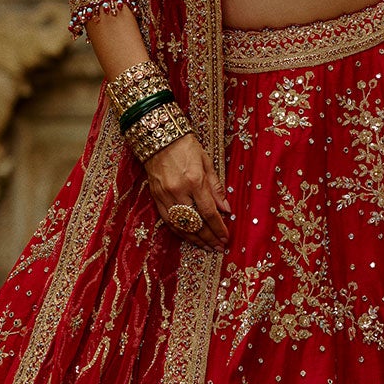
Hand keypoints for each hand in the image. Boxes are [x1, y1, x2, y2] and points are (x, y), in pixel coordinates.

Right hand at [145, 131, 231, 252]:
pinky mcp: (156, 197)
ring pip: (181, 226)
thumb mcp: (206, 162)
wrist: (159, 137)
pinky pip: (169, 221)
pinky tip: (190, 237)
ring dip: (195, 239)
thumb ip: (216, 188)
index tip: (226, 237)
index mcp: (194, 181)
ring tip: (207, 247)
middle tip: (219, 247)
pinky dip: (180, 232)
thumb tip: (226, 209)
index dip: (218, 227)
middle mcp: (178, 191)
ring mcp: (165, 196)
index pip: (208, 212)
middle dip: (209, 238)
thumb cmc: (186, 146)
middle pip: (195, 223)